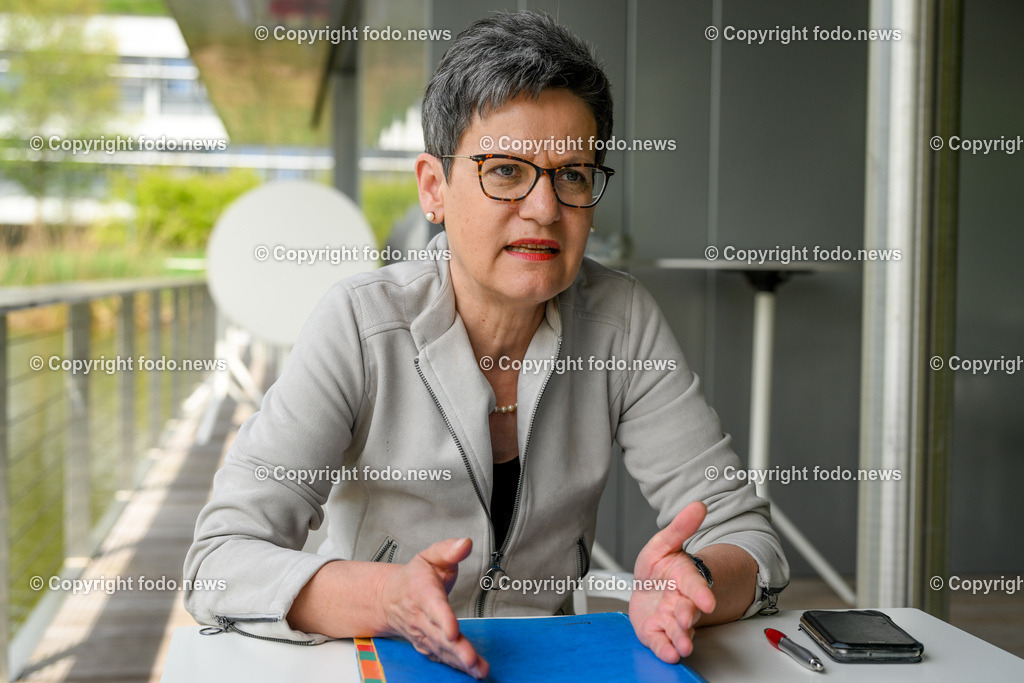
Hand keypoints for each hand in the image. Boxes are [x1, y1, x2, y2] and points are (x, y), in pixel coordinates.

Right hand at [380, 537, 488, 678]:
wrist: (389, 598)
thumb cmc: (414, 577)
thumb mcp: (430, 556)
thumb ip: (448, 550)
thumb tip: (464, 544)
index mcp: (423, 592)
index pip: (433, 606)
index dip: (443, 619)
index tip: (453, 630)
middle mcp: (421, 617)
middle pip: (438, 634)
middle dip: (455, 648)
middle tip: (471, 659)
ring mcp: (422, 633)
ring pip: (440, 649)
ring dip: (459, 661)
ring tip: (478, 669)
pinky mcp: (426, 645)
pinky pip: (440, 657)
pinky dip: (454, 666)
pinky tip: (471, 671)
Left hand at [629, 501, 716, 661]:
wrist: (650, 589)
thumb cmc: (660, 569)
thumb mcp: (664, 543)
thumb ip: (681, 527)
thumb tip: (698, 505)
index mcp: (684, 578)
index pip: (695, 584)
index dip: (700, 593)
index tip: (707, 601)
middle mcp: (681, 601)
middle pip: (687, 609)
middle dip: (688, 615)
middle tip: (686, 618)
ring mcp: (670, 618)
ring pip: (678, 629)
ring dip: (681, 637)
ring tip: (683, 646)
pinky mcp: (657, 632)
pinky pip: (662, 642)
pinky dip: (665, 649)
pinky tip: (669, 654)